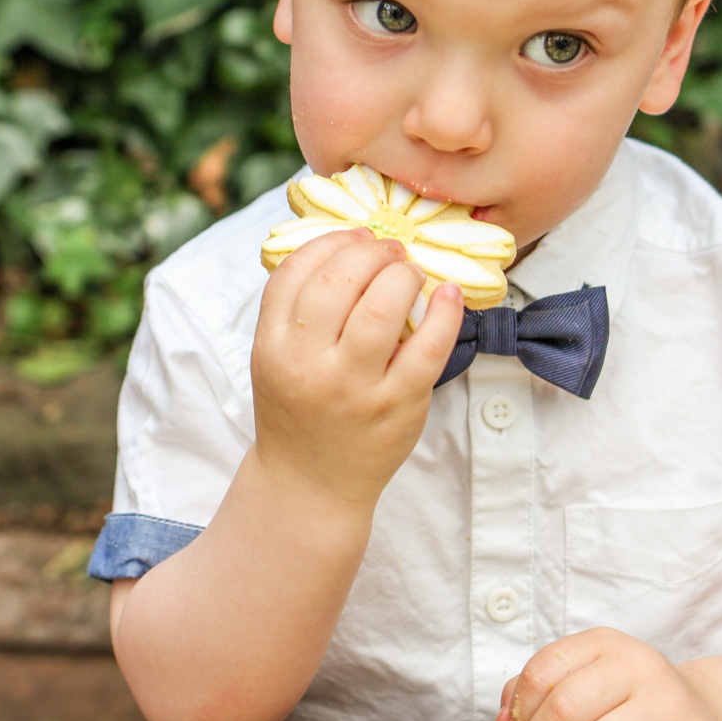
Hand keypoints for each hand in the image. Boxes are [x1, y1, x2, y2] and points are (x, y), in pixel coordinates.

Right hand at [252, 228, 463, 509]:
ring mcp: (354, 387)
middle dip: (370, 251)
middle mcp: (308, 364)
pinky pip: (428, 348)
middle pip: (338, 280)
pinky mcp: (397, 406)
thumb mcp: (276, 356)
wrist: (310, 484)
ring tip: (410, 272)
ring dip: (402, 275)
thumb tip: (349, 243)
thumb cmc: (298, 407)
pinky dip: (445, 314)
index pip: (295, 272)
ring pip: (381, 307)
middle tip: (389, 251)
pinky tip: (448, 295)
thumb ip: (298, 306)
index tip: (355, 236)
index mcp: (273, 345)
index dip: (330, 242)